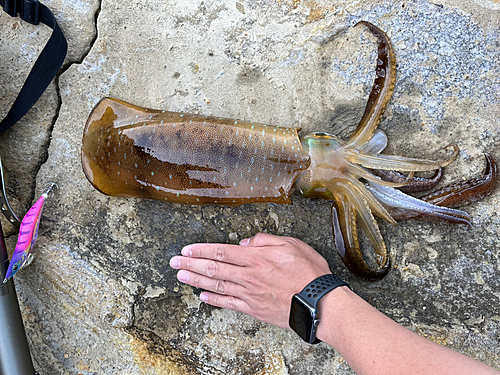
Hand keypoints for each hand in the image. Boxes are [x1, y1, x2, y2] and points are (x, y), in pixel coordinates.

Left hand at [169, 233, 331, 328]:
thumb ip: (265, 240)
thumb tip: (244, 242)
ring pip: (216, 285)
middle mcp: (247, 275)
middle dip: (190, 264)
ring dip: (196, 280)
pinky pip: (228, 303)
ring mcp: (248, 294)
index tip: (186, 250)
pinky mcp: (253, 308)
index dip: (201, 250)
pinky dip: (213, 299)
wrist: (319, 302)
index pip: (221, 251)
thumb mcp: (292, 244)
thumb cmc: (309, 272)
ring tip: (181, 276)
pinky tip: (202, 297)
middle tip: (173, 263)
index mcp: (256, 258)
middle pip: (213, 268)